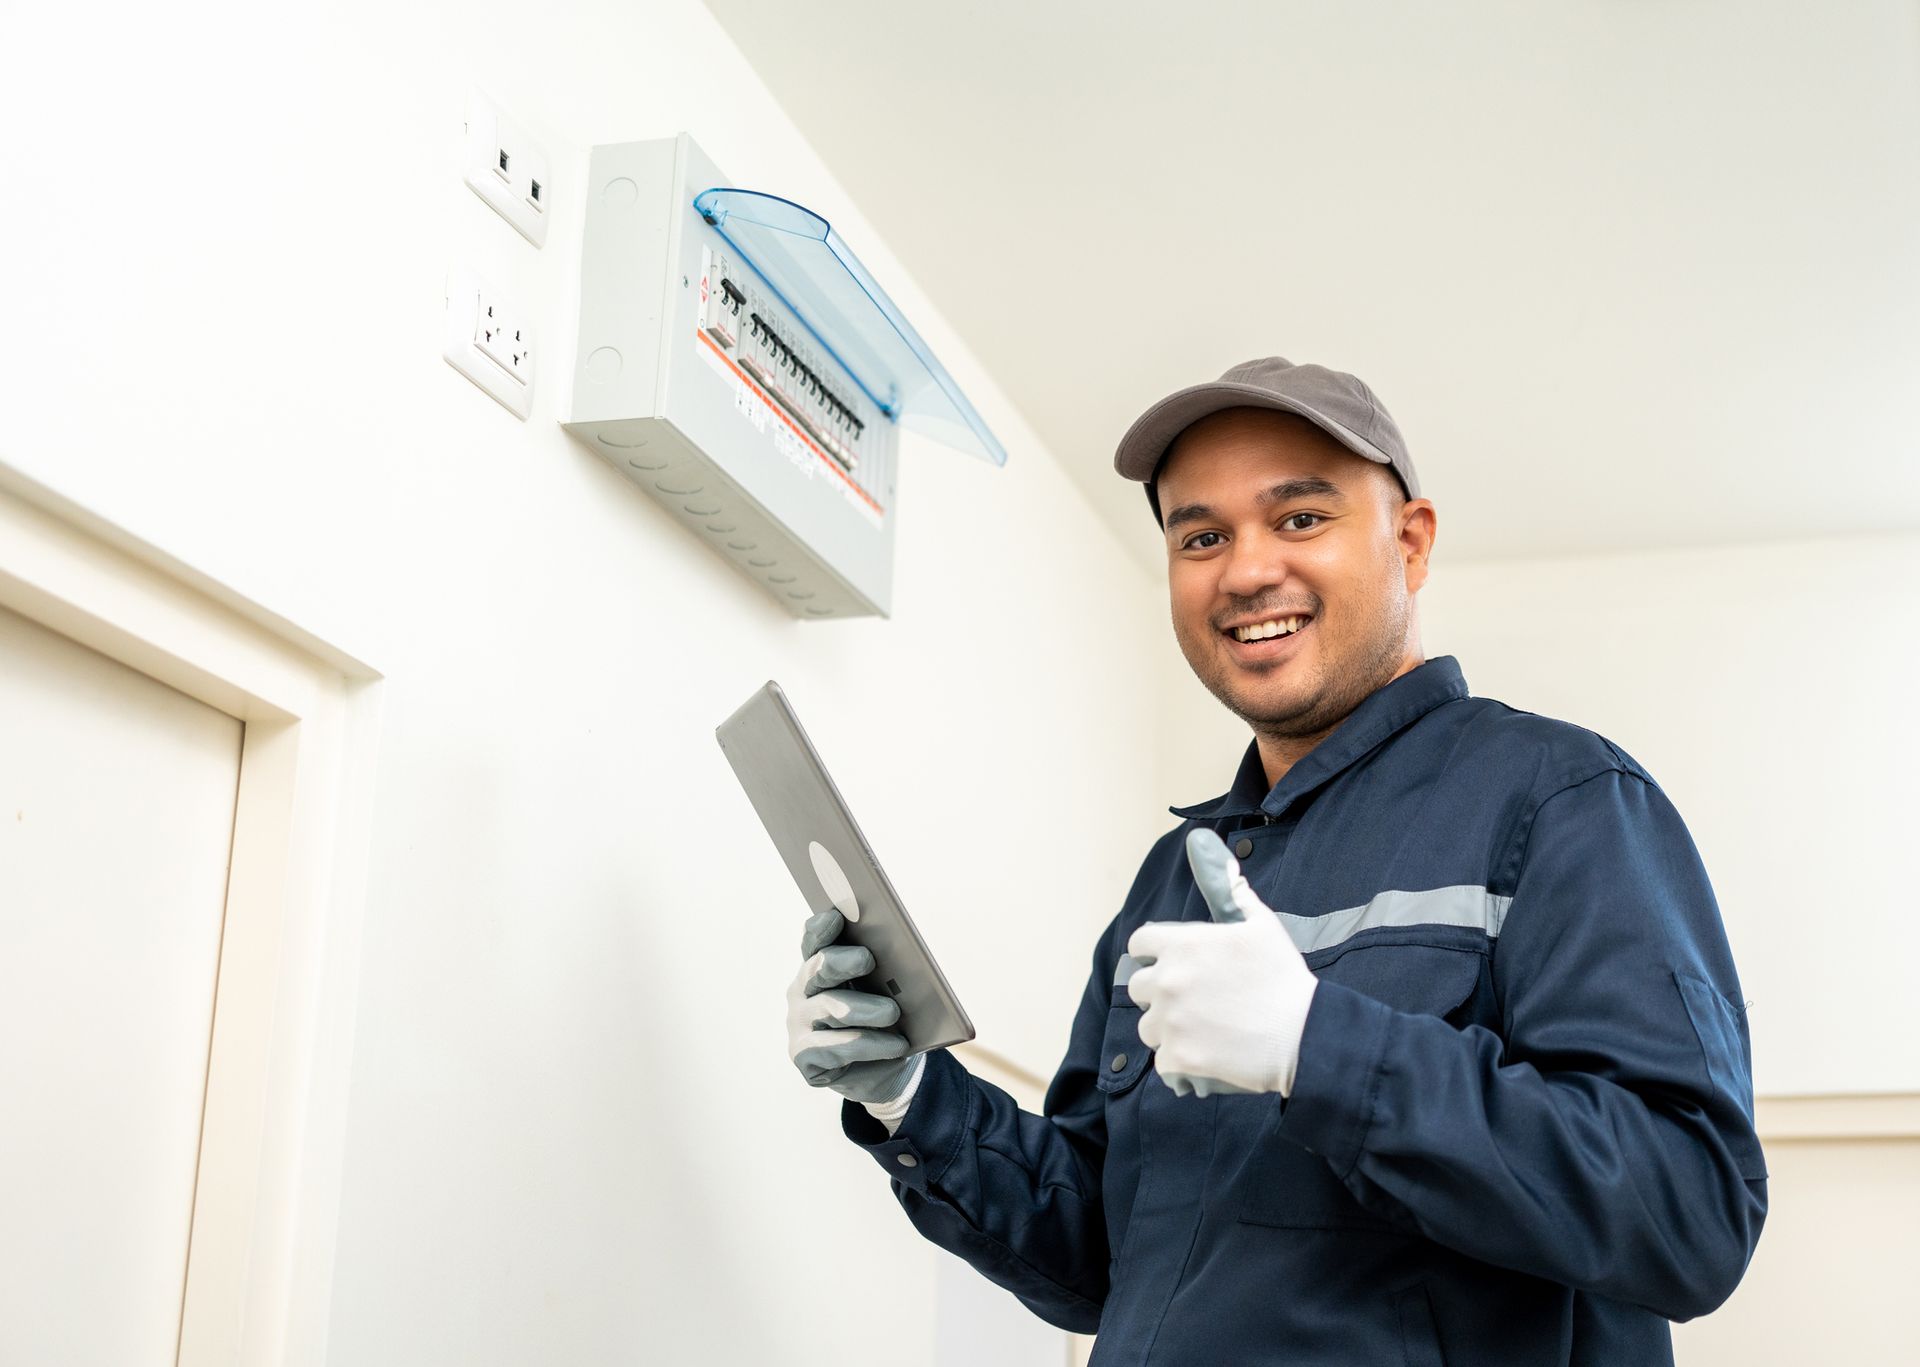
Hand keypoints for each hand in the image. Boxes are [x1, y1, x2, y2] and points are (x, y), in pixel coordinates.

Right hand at [786, 905, 917, 1104]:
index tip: (837, 916)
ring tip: (893, 1012)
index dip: (822, 927)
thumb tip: (903, 958)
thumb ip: (885, 972)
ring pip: (829, 1008)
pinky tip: (896, 1045)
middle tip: (868, 959)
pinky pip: (834, 1047)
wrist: (883, 1068)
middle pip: (818, 968)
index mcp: (819, 965)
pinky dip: (869, 1045)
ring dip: (864, 1009)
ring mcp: (798, 1023)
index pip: (814, 939)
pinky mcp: (804, 1056)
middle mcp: (802, 990)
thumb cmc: (884, 1019)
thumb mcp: (887, 992)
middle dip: (842, 961)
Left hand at [1125, 827, 1318, 1096]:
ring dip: (1166, 1029)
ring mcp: (1170, 1022)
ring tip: (1199, 1031)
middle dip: (1160, 992)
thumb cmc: (1284, 977)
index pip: (1139, 944)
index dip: (1153, 953)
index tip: (1169, 963)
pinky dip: (1178, 1061)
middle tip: (1191, 1001)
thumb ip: (1235, 892)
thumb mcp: (1262, 925)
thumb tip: (1221, 857)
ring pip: (1148, 1027)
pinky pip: (1162, 1061)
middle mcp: (1167, 981)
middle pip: (1139, 987)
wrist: (1304, 1036)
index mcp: (1181, 945)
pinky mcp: (1178, 1058)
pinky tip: (1203, 1055)